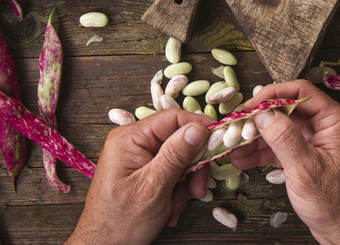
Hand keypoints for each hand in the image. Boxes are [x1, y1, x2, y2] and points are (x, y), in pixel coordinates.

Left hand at [66, 108, 212, 244]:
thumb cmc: (120, 221)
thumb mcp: (154, 187)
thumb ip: (176, 155)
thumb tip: (199, 128)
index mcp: (130, 138)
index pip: (173, 118)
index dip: (199, 128)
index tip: (219, 143)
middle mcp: (134, 142)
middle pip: (179, 140)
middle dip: (191, 167)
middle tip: (197, 190)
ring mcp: (139, 158)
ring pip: (179, 159)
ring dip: (185, 184)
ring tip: (175, 206)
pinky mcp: (144, 172)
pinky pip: (172, 172)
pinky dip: (176, 191)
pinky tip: (168, 209)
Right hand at [230, 80, 339, 244]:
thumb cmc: (338, 204)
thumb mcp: (307, 169)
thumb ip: (284, 138)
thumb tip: (263, 113)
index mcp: (336, 121)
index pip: (301, 91)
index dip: (272, 95)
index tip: (249, 106)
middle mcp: (328, 127)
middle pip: (287, 110)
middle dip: (259, 119)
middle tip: (234, 127)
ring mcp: (317, 142)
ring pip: (281, 129)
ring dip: (256, 137)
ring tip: (232, 146)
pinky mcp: (308, 158)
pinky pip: (282, 147)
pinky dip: (263, 152)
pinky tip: (242, 159)